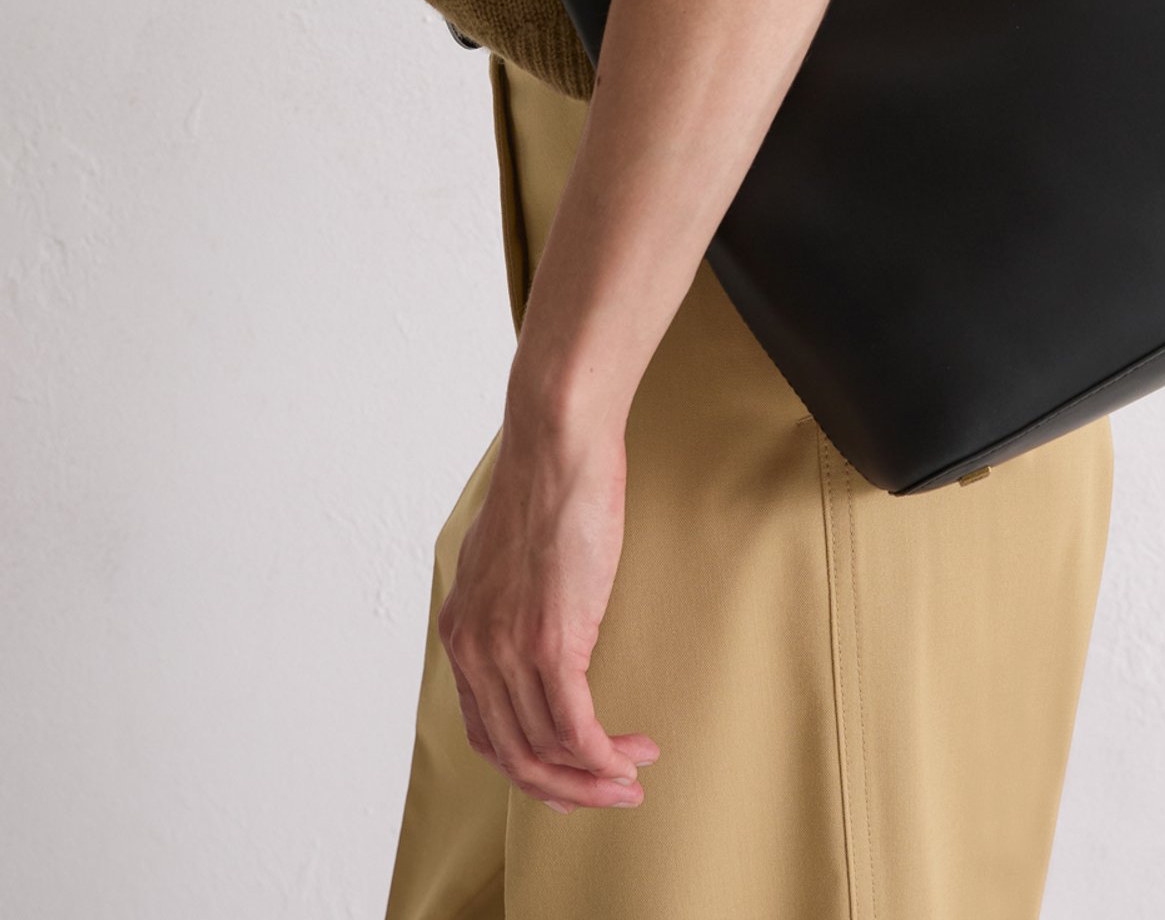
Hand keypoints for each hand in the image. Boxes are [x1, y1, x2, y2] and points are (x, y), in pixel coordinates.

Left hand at [437, 405, 660, 812]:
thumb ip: (513, 602)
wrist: (558, 443)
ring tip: (633, 774)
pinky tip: (630, 756)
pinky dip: (604, 754)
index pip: (485, 728)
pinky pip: (576, 726)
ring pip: (547, 749)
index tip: (568, 775)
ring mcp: (508, 650)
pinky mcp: (550, 641)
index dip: (528, 764)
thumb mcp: (509, 556)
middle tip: (608, 793)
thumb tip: (540, 626)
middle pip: (513, 754)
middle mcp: (473, 649)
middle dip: (565, 787)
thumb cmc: (548, 482)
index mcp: (461, 630)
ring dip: (593, 775)